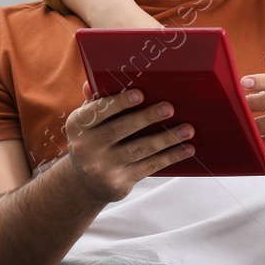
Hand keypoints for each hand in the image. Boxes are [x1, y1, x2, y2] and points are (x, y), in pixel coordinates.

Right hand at [61, 83, 194, 202]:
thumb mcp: (86, 122)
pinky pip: (148, 167)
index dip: (119, 103)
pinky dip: (170, 157)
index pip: (98, 111)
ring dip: (166, 139)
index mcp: (77, 125)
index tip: (140, 94)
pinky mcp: (119, 183)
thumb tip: (94, 80)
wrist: (84, 184)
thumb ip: (94, 101)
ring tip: (187, 129)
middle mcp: (86, 147)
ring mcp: (102, 167)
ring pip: (139, 149)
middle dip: (146, 118)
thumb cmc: (92, 140)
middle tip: (169, 108)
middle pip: (120, 130)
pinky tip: (187, 149)